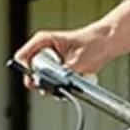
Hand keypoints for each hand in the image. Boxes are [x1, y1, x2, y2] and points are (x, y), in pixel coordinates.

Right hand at [13, 3, 129, 85]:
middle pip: (30, 70)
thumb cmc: (94, 43)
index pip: (22, 57)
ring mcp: (49, 59)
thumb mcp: (77, 60)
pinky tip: (68, 86)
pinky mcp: (57, 68)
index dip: (26, 70)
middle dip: (39, 82)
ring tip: (63, 87)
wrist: (107, 44)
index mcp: (42, 41)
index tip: (36, 80)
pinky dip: (59, 86)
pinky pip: (52, 80)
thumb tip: (55, 83)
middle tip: (50, 88)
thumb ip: (64, 72)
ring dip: (51, 85)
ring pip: (41, 78)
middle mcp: (43, 50)